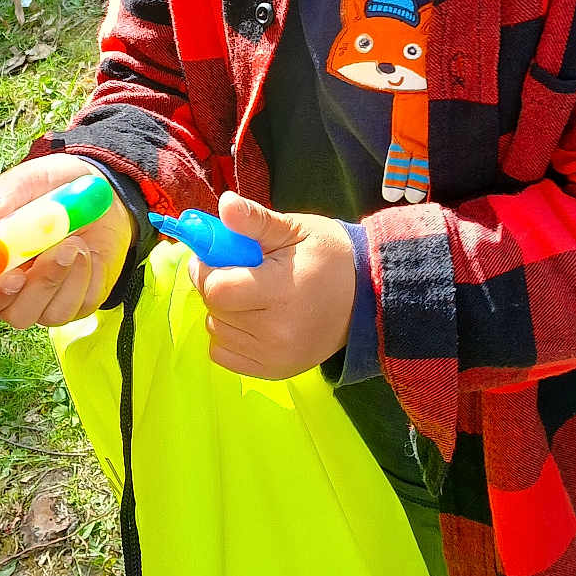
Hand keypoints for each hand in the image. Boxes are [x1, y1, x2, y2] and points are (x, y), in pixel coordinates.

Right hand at [0, 155, 134, 327]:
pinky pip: (82, 304)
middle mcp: (14, 292)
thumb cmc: (50, 188)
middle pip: (15, 315)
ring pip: (52, 314)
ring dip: (67, 274)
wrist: (95, 194)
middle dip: (40, 285)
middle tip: (58, 251)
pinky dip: (89, 275)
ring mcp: (47, 302)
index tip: (15, 276)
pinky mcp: (78, 304)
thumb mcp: (28, 181)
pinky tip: (88, 252)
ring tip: (75, 239)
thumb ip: (5, 197)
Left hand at [191, 194, 355, 378]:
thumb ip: (256, 221)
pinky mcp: (274, 372)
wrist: (367, 297)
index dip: (208, 270)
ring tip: (250, 296)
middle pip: (215, 310)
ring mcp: (275, 357)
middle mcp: (276, 333)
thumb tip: (225, 203)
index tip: (219, 256)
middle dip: (217, 287)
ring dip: (222, 312)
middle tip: (238, 272)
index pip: (217, 288)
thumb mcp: (295, 229)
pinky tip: (250, 320)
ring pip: (216, 331)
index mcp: (281, 292)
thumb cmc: (329, 257)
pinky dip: (228, 337)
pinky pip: (223, 355)